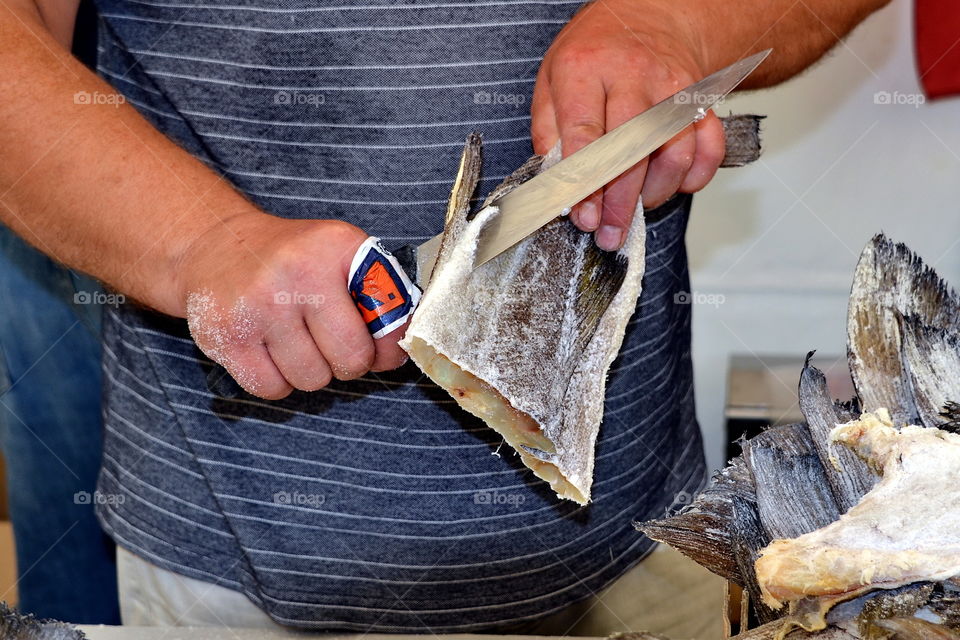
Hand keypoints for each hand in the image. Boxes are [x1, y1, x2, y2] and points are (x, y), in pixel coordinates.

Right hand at [177, 212, 407, 399]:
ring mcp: (259, 306)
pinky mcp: (226, 337)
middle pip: (351, 359)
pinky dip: (276, 380)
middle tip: (332, 344)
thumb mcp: (338, 254)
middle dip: (348, 362)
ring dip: (310, 371)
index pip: (389, 318)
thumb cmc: (291, 260)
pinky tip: (270, 350)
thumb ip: (375, 295)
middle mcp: (298, 274)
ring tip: (296, 340)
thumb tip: (393, 353)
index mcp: (337, 247)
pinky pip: (272, 389)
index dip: (388, 343)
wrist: (214, 246)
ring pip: (312, 380)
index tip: (378, 344)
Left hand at [532, 0, 725, 250]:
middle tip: (609, 234)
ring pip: (675, 152)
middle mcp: (632, 74)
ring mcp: (672, 86)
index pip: (585, 135)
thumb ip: (549, 133)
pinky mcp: (701, 99)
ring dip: (656, 192)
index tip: (582, 216)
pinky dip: (695, 177)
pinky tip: (674, 186)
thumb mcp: (551, 81)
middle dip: (620, 201)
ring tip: (637, 206)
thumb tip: (556, 185)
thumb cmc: (595, 55)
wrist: (648, 16)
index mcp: (585, 69)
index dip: (584, 183)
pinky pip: (709, 147)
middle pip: (631, 149)